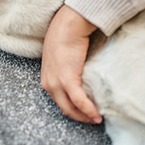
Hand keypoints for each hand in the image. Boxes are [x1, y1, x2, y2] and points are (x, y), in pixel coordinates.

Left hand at [41, 5, 102, 123]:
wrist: (68, 25)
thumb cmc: (67, 34)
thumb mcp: (62, 55)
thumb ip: (67, 66)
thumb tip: (80, 71)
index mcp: (46, 78)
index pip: (59, 101)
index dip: (72, 109)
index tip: (85, 112)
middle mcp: (48, 83)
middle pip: (64, 108)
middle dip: (79, 117)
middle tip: (93, 120)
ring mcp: (56, 83)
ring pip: (71, 109)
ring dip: (85, 116)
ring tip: (97, 119)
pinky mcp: (67, 80)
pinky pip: (80, 102)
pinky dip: (89, 110)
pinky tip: (98, 115)